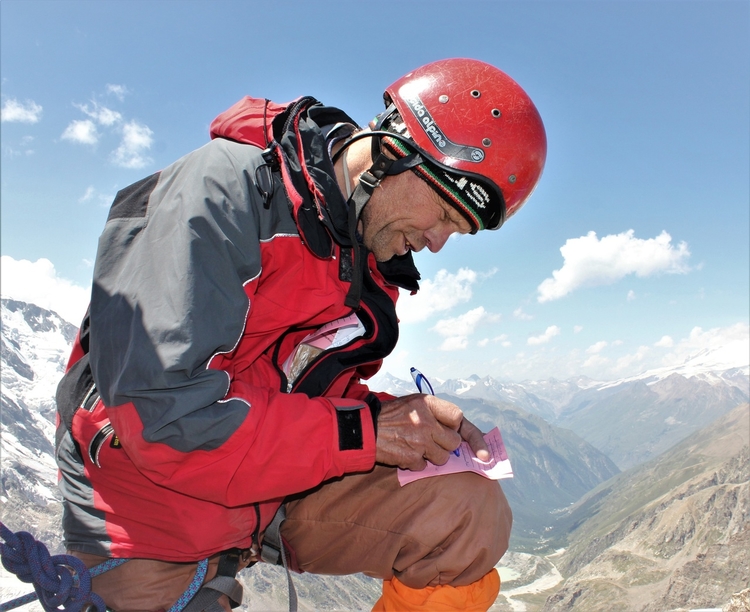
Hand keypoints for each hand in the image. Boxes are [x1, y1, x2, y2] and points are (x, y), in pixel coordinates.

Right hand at [375, 394, 489, 470]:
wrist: (364, 428)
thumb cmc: (392, 415)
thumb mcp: (415, 403)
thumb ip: (437, 412)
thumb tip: (462, 431)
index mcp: (428, 403)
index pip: (459, 418)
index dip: (468, 432)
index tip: (479, 446)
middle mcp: (426, 421)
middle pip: (454, 442)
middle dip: (447, 445)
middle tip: (433, 441)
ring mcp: (419, 440)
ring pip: (443, 458)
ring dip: (433, 456)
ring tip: (417, 446)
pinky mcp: (410, 457)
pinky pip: (424, 466)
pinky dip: (417, 463)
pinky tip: (405, 452)